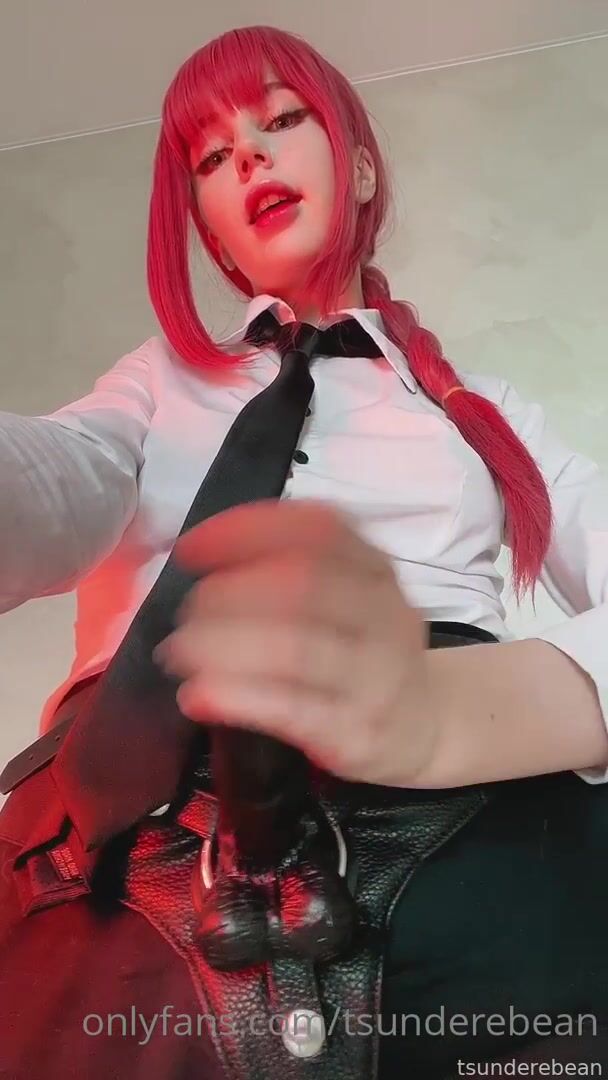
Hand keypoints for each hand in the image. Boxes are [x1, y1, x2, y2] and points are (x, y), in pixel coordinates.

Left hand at [153, 500, 438, 786]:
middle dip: (230, 592)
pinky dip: (237, 697)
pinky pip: (292, 709)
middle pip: (304, 585)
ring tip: (180, 651)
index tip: (192, 546)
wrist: (431, 726)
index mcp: (376, 570)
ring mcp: (377, 676)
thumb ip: (294, 570)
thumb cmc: (367, 653)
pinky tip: (198, 695)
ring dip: (224, 645)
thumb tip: (201, 556)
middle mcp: (384, 615)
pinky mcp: (360, 733)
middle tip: (187, 612)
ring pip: (296, 649)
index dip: (248, 530)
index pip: (320, 529)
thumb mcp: (353, 598)